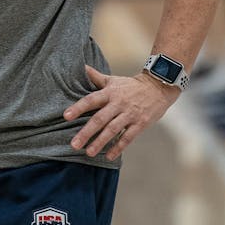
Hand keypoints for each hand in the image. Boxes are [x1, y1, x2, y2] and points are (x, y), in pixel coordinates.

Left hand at [64, 65, 178, 161]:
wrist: (158, 87)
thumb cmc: (131, 86)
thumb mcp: (113, 80)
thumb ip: (96, 77)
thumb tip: (81, 67)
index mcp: (110, 92)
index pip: (91, 100)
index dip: (78, 107)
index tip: (66, 116)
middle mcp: (119, 103)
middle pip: (100, 119)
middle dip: (86, 132)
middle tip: (74, 144)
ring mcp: (130, 114)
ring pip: (113, 130)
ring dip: (100, 142)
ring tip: (89, 153)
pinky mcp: (140, 123)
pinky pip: (128, 137)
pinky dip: (118, 147)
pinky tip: (109, 156)